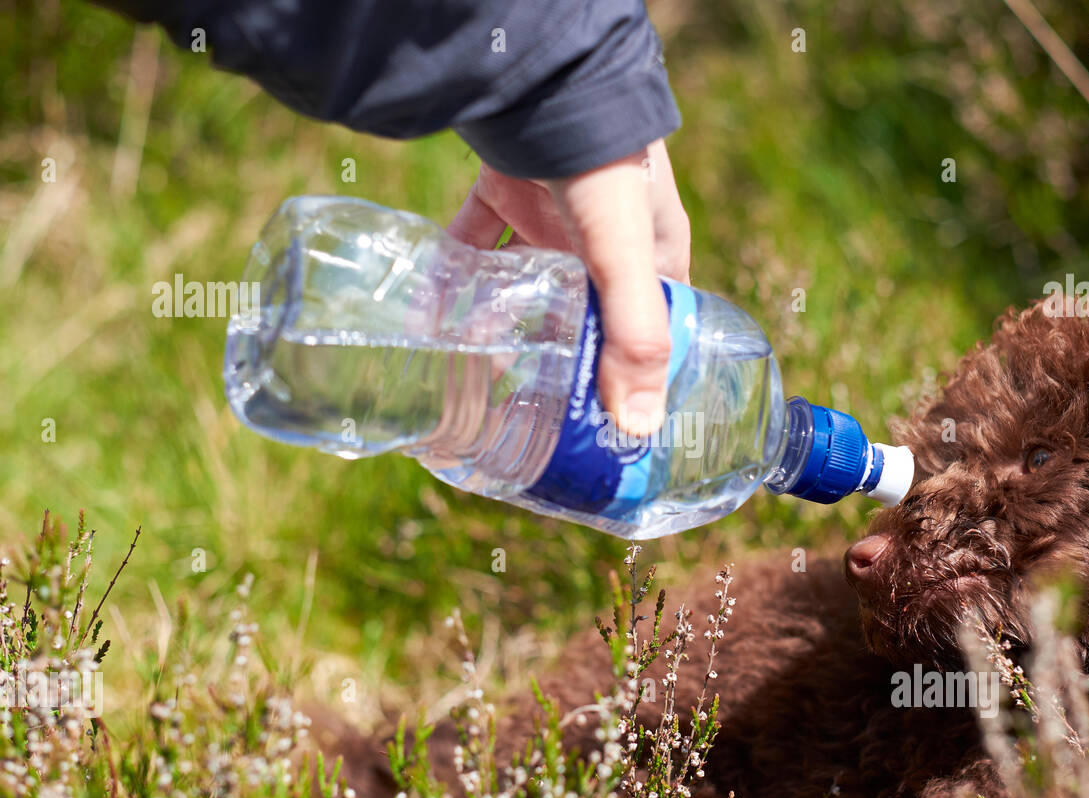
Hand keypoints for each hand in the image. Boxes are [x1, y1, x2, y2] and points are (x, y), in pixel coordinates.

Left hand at [447, 139, 690, 435]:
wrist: (545, 78)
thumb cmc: (605, 166)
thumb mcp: (627, 255)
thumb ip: (633, 338)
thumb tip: (637, 428)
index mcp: (653, 258)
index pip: (651, 332)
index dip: (634, 378)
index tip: (604, 426)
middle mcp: (604, 242)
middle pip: (585, 314)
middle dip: (561, 360)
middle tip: (532, 413)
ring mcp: (552, 216)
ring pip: (528, 283)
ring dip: (504, 320)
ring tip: (477, 371)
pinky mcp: (505, 191)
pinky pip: (476, 241)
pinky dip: (456, 272)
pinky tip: (434, 309)